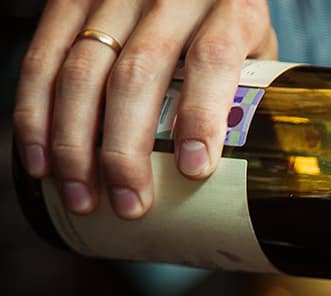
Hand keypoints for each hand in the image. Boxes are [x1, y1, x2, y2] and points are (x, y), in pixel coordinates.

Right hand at [14, 0, 276, 218]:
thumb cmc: (227, 21)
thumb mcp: (257, 48)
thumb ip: (252, 95)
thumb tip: (249, 176)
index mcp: (231, 7)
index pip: (212, 58)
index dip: (200, 115)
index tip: (194, 169)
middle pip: (138, 74)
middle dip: (126, 149)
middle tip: (129, 204)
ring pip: (82, 71)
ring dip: (74, 143)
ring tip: (82, 196)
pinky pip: (42, 57)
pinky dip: (35, 114)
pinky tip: (42, 161)